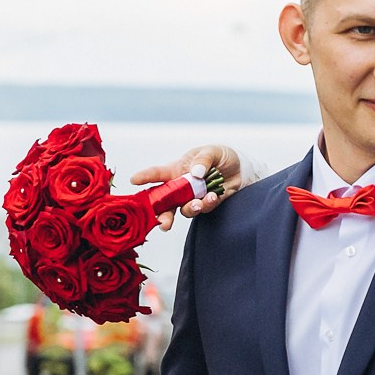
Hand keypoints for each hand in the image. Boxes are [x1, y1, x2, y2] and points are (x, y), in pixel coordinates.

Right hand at [130, 145, 244, 230]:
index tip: (134, 180)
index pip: (158, 173)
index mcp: (177, 169)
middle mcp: (180, 186)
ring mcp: (192, 197)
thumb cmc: (221, 156)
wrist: (241, 170)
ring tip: (198, 204)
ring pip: (182, 210)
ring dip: (189, 209)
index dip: (145, 176)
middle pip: (165, 202)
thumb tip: (195, 173)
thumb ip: (203, 160)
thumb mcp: (212, 152)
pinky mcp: (205, 205)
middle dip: (162, 214)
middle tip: (163, 223)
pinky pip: (202, 209)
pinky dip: (207, 204)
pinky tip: (213, 196)